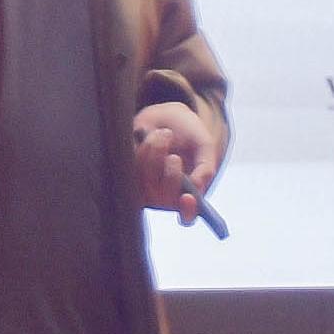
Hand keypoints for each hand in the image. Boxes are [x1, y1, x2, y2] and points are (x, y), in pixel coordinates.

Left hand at [128, 101, 220, 215]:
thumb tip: (198, 185)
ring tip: (164, 135)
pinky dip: (142, 148)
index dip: (187, 211)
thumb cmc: (188, 134)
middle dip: (171, 175)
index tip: (188, 197)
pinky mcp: (127, 175)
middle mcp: (165, 196)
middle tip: (174, 156)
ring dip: (155, 154)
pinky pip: (130, 167)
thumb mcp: (203, 145)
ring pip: (145, 181)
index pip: (187, 216)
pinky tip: (149, 136)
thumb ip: (206, 166)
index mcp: (188, 195)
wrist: (164, 117)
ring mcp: (144, 188)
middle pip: (164, 198)